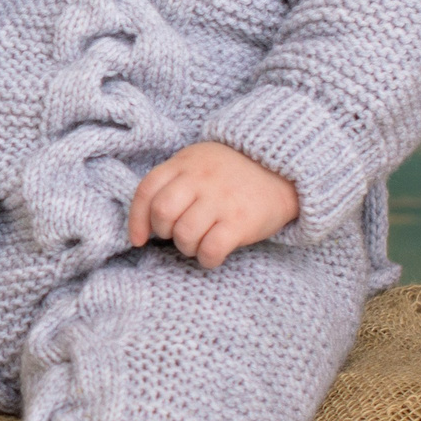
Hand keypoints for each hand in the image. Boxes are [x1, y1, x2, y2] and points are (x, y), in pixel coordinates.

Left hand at [127, 143, 298, 268]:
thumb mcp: (198, 161)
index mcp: (184, 163)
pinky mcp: (241, 221)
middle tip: (177, 234)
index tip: (139, 238)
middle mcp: (200, 180)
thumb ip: (173, 181)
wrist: (283, 168)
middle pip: (162, 213)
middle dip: (163, 232)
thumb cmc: (233, 171)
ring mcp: (221, 200)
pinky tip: (212, 255)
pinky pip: (211, 249)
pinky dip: (206, 259)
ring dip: (186, 247)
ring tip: (199, 243)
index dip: (136, 219)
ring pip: (184, 235)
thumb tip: (145, 220)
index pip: (146, 191)